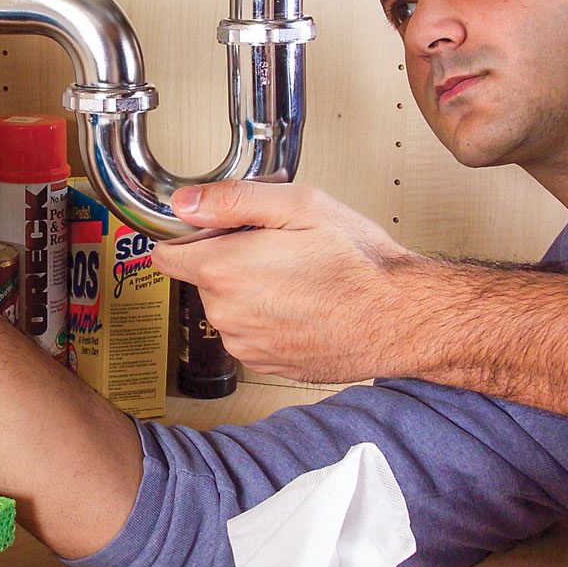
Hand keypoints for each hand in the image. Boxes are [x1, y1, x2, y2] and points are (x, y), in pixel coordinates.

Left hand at [152, 181, 420, 382]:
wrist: (402, 320)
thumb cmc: (358, 263)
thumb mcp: (297, 206)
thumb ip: (231, 200)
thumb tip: (183, 203)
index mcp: (224, 271)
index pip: (165, 256)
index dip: (189, 235)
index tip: (213, 229)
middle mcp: (226, 315)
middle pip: (201, 276)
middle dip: (229, 256)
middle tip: (277, 243)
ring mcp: (245, 345)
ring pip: (226, 305)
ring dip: (249, 288)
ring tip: (297, 274)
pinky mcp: (266, 365)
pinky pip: (248, 331)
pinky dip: (266, 316)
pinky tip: (302, 302)